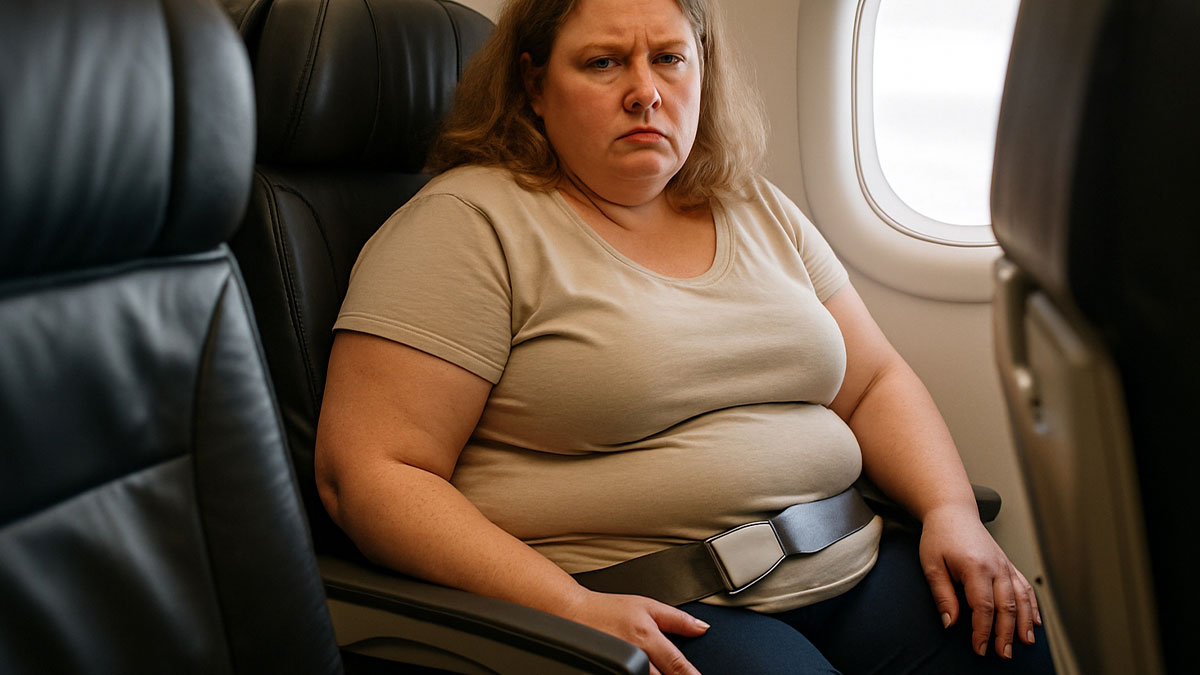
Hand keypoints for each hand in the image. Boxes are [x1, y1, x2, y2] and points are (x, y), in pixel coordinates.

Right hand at [562, 590, 708, 674]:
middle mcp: (636, 657)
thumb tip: (703, 628)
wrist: (574, 612)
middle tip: (679, 673)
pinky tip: (644, 672)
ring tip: (659, 669)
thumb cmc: (608, 608)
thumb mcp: (647, 605)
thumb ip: (678, 619)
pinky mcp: (611, 672)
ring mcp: (622, 668)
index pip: (679, 666)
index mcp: (649, 638)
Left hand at [919, 505, 1041, 658]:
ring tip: (1024, 643)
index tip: (980, 648)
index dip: (983, 631)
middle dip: (1006, 633)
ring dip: (1024, 623)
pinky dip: (1032, 606)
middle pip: (1006, 607)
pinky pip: (1025, 587)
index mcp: (976, 567)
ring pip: (1021, 599)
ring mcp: (1005, 565)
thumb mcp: (931, 565)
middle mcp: (996, 567)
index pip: (983, 607)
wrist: (952, 511)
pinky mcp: (1008, 564)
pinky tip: (1034, 622)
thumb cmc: (940, 535)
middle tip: (1002, 654)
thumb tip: (950, 623)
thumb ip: (943, 595)